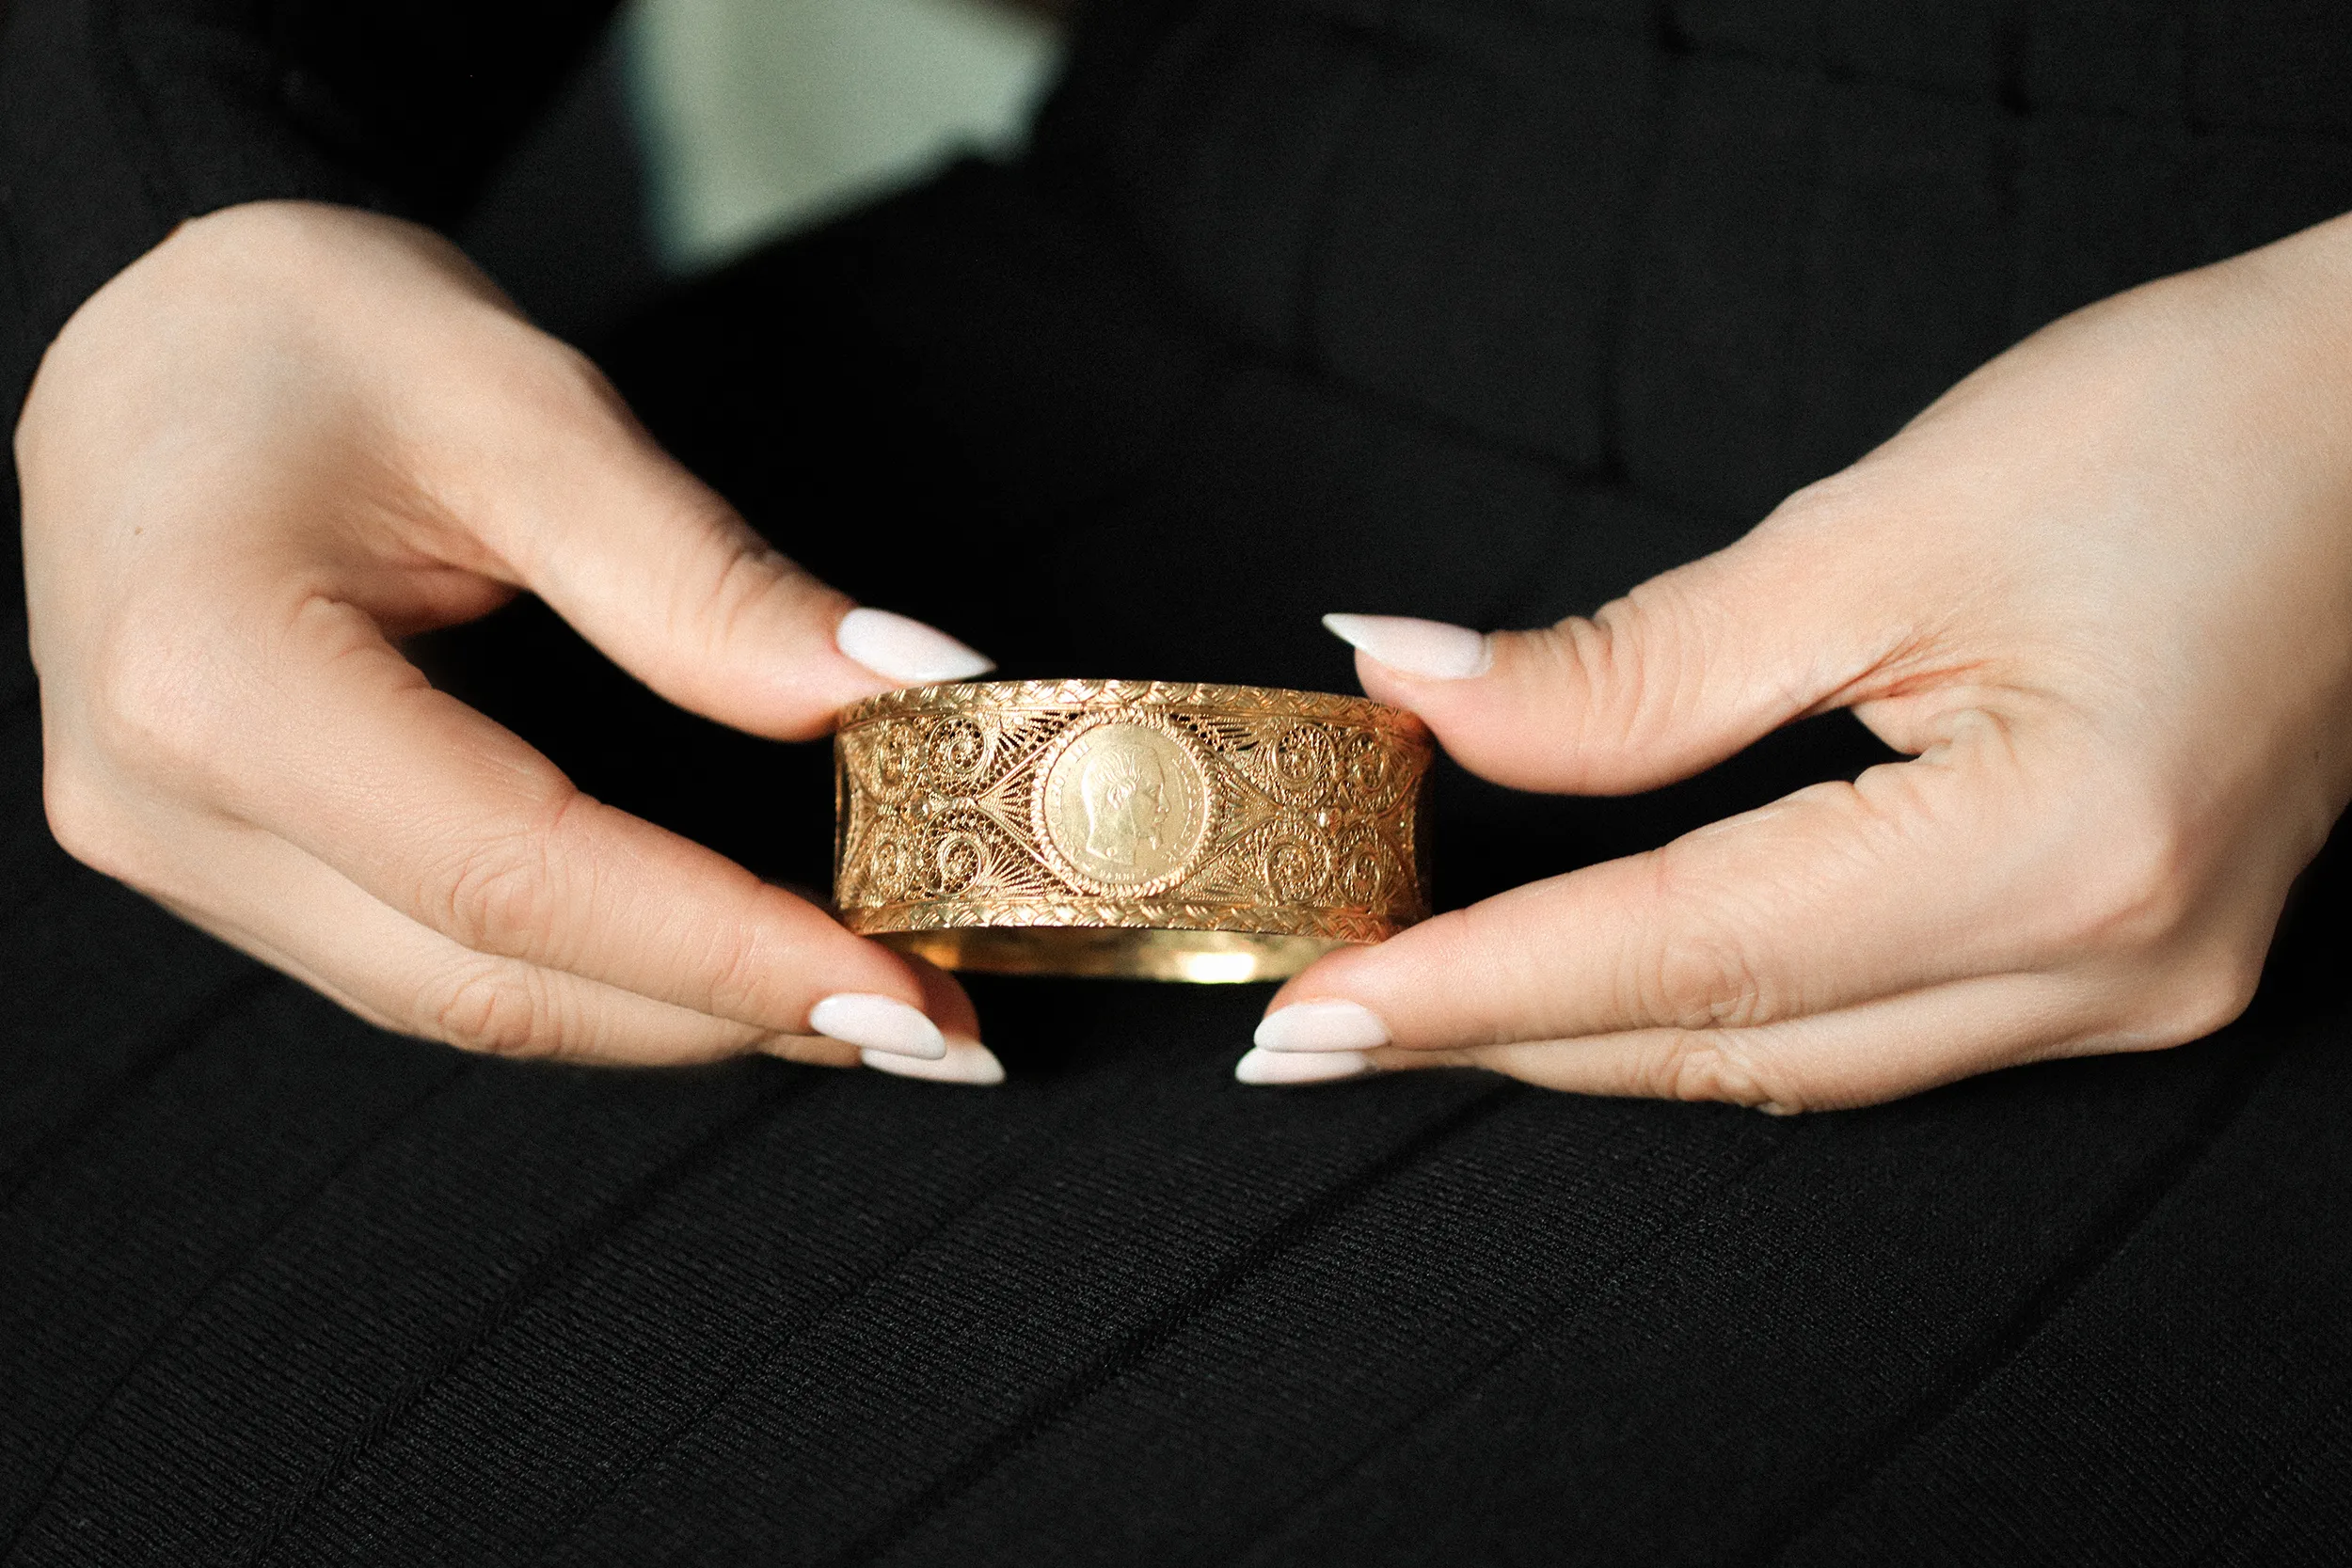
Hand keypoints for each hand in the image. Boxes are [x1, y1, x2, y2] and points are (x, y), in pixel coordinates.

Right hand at [20, 201, 1002, 1081]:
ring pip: (462, 1001)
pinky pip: (429, 962)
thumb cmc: (313, 330)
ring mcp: (179, 854)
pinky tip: (729, 974)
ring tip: (868, 1010)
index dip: (723, 951)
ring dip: (675, 1019)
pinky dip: (597, 980)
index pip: (513, 875)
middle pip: (489, 979)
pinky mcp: (224, 865)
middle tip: (933, 1022)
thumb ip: (705, 582)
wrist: (149, 326)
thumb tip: (910, 689)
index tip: (902, 986)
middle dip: (727, 1014)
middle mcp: (165, 805)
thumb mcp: (525, 410)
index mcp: (214, 675)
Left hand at [1243, 210, 2351, 1109]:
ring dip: (1599, 1034)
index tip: (1308, 1019)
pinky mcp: (2132, 969)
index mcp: (2056, 852)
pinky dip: (1721, 1009)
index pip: (1687, 954)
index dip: (1477, 989)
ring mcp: (2137, 993)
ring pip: (1798, 1061)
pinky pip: (1878, 1032)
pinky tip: (1604, 981)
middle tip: (1318, 1025)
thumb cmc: (2190, 430)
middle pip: (1731, 1042)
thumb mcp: (1881, 528)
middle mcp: (2109, 969)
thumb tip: (1414, 690)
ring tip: (1424, 1005)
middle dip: (1506, 1039)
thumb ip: (1634, 662)